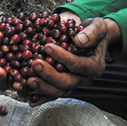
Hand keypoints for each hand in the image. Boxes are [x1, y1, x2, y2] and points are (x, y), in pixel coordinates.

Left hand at [0, 16, 120, 105]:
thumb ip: (92, 33)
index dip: (63, 57)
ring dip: (42, 87)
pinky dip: (40, 96)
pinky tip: (29, 98)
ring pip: (57, 91)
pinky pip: (51, 93)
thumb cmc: (95, 31)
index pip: (78, 65)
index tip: (47, 46)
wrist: (92, 39)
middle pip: (67, 83)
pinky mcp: (62, 85)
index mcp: (94, 67)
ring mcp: (72, 83)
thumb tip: (79, 41)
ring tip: (28, 80)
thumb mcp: (98, 27)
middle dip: (49, 75)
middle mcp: (83, 79)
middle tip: (35, 64)